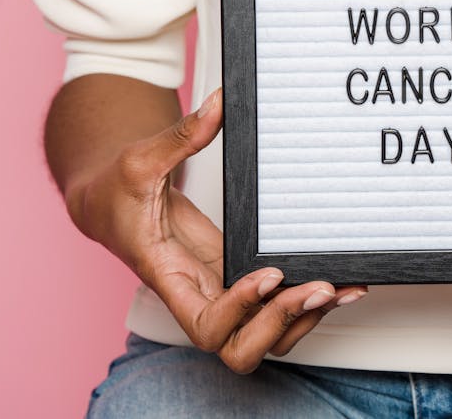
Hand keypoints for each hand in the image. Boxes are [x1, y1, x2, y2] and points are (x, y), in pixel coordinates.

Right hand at [66, 89, 366, 371]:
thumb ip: (181, 135)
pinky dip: (307, 302)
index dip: (241, 310)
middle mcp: (198, 294)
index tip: (268, 272)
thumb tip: (220, 104)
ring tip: (342, 287)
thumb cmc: (115, 192)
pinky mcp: (236, 277)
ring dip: (304, 320)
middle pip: (241, 347)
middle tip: (316, 287)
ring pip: (264, 337)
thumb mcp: (140, 159)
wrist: (109, 203)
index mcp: (169, 277)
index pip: (207, 324)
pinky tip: (338, 282)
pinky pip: (274, 306)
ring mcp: (220, 289)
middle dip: (281, 324)